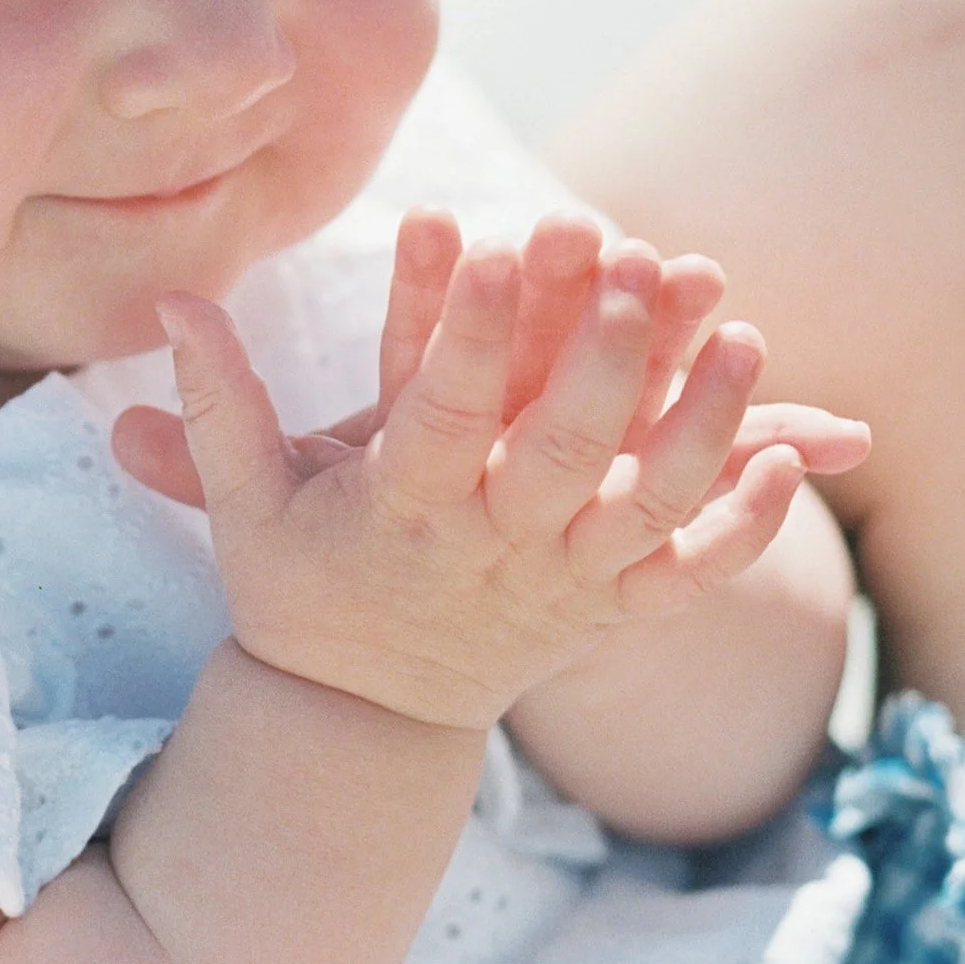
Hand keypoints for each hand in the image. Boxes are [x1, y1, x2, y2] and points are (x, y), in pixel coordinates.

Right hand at [112, 209, 864, 731]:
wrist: (359, 722)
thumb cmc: (301, 591)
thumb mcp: (247, 504)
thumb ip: (218, 402)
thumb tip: (173, 296)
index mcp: (400, 510)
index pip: (435, 412)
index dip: (458, 329)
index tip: (485, 242)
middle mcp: (490, 548)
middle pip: (559, 452)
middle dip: (601, 358)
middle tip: (634, 263)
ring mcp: (561, 583)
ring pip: (645, 506)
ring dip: (700, 422)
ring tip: (743, 331)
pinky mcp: (609, 611)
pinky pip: (692, 576)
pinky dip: (746, 525)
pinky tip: (791, 456)